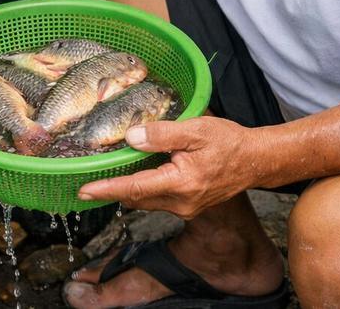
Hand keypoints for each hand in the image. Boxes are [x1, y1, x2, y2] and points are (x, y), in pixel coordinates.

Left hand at [77, 117, 258, 219]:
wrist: (255, 161)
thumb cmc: (228, 142)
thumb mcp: (196, 129)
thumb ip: (162, 134)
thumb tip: (131, 137)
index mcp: (181, 183)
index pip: (135, 188)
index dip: (107, 189)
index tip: (84, 191)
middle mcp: (181, 202)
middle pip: (136, 198)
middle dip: (111, 190)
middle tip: (87, 181)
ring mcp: (185, 208)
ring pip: (146, 200)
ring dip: (127, 190)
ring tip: (107, 176)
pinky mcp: (188, 207)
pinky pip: (157, 200)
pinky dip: (143, 189)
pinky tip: (138, 174)